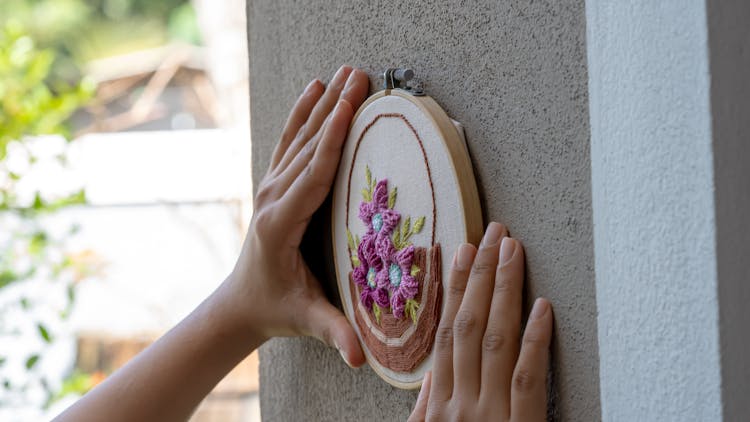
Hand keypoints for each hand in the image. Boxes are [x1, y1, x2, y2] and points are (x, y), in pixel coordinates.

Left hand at [225, 65, 368, 366]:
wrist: (239, 303)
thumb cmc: (274, 309)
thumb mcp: (304, 320)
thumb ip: (333, 333)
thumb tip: (361, 357)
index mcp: (281, 223)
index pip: (314, 173)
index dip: (333, 138)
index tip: (350, 106)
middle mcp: (273, 198)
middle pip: (308, 145)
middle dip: (334, 108)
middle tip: (357, 75)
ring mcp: (271, 189)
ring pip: (298, 138)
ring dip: (321, 104)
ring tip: (342, 73)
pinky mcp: (274, 187)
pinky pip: (290, 144)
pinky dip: (302, 116)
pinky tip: (313, 92)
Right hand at [409, 223, 553, 420]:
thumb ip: (426, 410)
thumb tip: (430, 378)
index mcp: (439, 404)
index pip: (446, 333)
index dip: (455, 288)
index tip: (463, 252)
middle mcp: (461, 403)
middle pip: (470, 326)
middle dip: (481, 275)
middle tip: (493, 235)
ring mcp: (490, 415)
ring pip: (497, 341)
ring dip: (505, 290)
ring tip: (513, 251)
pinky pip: (528, 378)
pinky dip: (535, 339)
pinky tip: (543, 307)